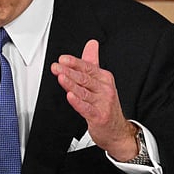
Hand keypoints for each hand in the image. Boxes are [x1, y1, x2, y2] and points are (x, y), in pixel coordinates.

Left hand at [51, 40, 136, 160]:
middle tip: (56, 67)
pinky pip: (86, 108)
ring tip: (61, 77)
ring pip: (84, 92)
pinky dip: (77, 102)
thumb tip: (91, 44)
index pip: (88, 67)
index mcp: (105, 78)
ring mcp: (103, 103)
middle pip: (85, 78)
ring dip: (71, 84)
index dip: (75, 62)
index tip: (63, 59)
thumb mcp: (101, 81)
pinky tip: (70, 96)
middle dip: (69, 72)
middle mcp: (105, 89)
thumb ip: (93, 62)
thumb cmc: (106, 104)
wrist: (117, 130)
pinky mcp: (99, 117)